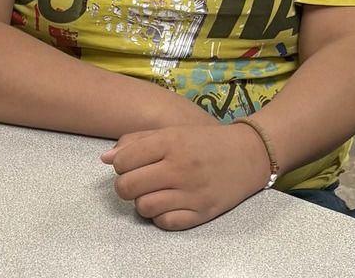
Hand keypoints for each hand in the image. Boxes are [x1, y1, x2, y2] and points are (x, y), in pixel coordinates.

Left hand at [100, 123, 268, 230]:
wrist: (248, 154)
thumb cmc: (205, 141)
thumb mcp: (172, 131)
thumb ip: (137, 141)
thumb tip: (106, 159)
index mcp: (170, 142)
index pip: (124, 161)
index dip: (121, 165)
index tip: (131, 164)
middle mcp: (179, 167)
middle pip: (128, 187)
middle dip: (126, 186)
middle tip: (137, 181)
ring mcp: (190, 193)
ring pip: (143, 208)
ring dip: (143, 202)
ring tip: (154, 192)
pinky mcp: (201, 213)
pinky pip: (165, 223)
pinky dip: (161, 216)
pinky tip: (168, 204)